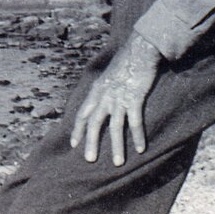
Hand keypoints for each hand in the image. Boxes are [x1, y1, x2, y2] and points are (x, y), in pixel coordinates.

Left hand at [70, 32, 160, 166]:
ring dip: (116, 146)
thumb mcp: (107, 76)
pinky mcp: (134, 98)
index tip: (74, 144)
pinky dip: (137, 136)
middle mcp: (104, 95)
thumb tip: (101, 102)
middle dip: (90, 142)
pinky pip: (135, 122)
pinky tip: (140, 149)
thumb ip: (103, 90)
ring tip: (118, 163)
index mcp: (96, 90)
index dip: (77, 129)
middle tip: (89, 160)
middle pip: (93, 123)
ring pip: (114, 127)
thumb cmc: (125, 63)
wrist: (139, 50)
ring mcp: (119, 98)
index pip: (82, 113)